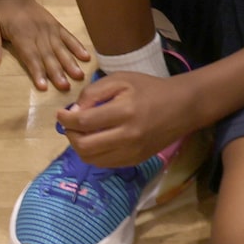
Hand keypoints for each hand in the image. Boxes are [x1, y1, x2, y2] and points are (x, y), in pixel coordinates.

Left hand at [0, 0, 89, 93]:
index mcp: (21, 34)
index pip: (30, 55)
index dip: (37, 71)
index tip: (43, 86)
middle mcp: (39, 32)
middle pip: (48, 55)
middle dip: (57, 72)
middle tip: (65, 88)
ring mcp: (50, 29)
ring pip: (61, 48)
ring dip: (70, 63)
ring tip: (79, 76)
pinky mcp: (56, 26)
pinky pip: (68, 37)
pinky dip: (77, 46)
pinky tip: (86, 57)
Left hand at [58, 69, 194, 167]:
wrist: (182, 106)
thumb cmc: (149, 89)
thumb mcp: (120, 79)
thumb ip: (93, 93)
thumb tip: (74, 111)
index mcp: (124, 112)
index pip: (84, 122)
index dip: (66, 119)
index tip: (61, 113)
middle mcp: (128, 137)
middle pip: (84, 146)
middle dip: (70, 135)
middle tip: (69, 124)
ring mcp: (133, 152)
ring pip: (92, 159)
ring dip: (79, 147)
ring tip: (80, 132)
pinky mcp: (136, 160)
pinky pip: (105, 163)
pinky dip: (93, 154)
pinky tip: (94, 140)